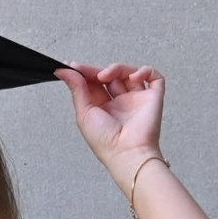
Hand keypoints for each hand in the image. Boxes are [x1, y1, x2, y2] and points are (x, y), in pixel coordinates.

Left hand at [55, 63, 164, 188]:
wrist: (126, 152)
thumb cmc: (105, 142)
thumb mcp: (84, 113)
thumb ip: (76, 89)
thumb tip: (64, 71)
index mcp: (102, 108)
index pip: (94, 83)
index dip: (85, 72)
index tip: (73, 66)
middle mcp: (119, 103)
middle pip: (110, 76)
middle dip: (99, 70)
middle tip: (92, 72)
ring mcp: (136, 99)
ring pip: (129, 73)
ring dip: (118, 68)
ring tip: (107, 75)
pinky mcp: (152, 98)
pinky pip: (154, 77)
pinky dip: (145, 71)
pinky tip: (134, 77)